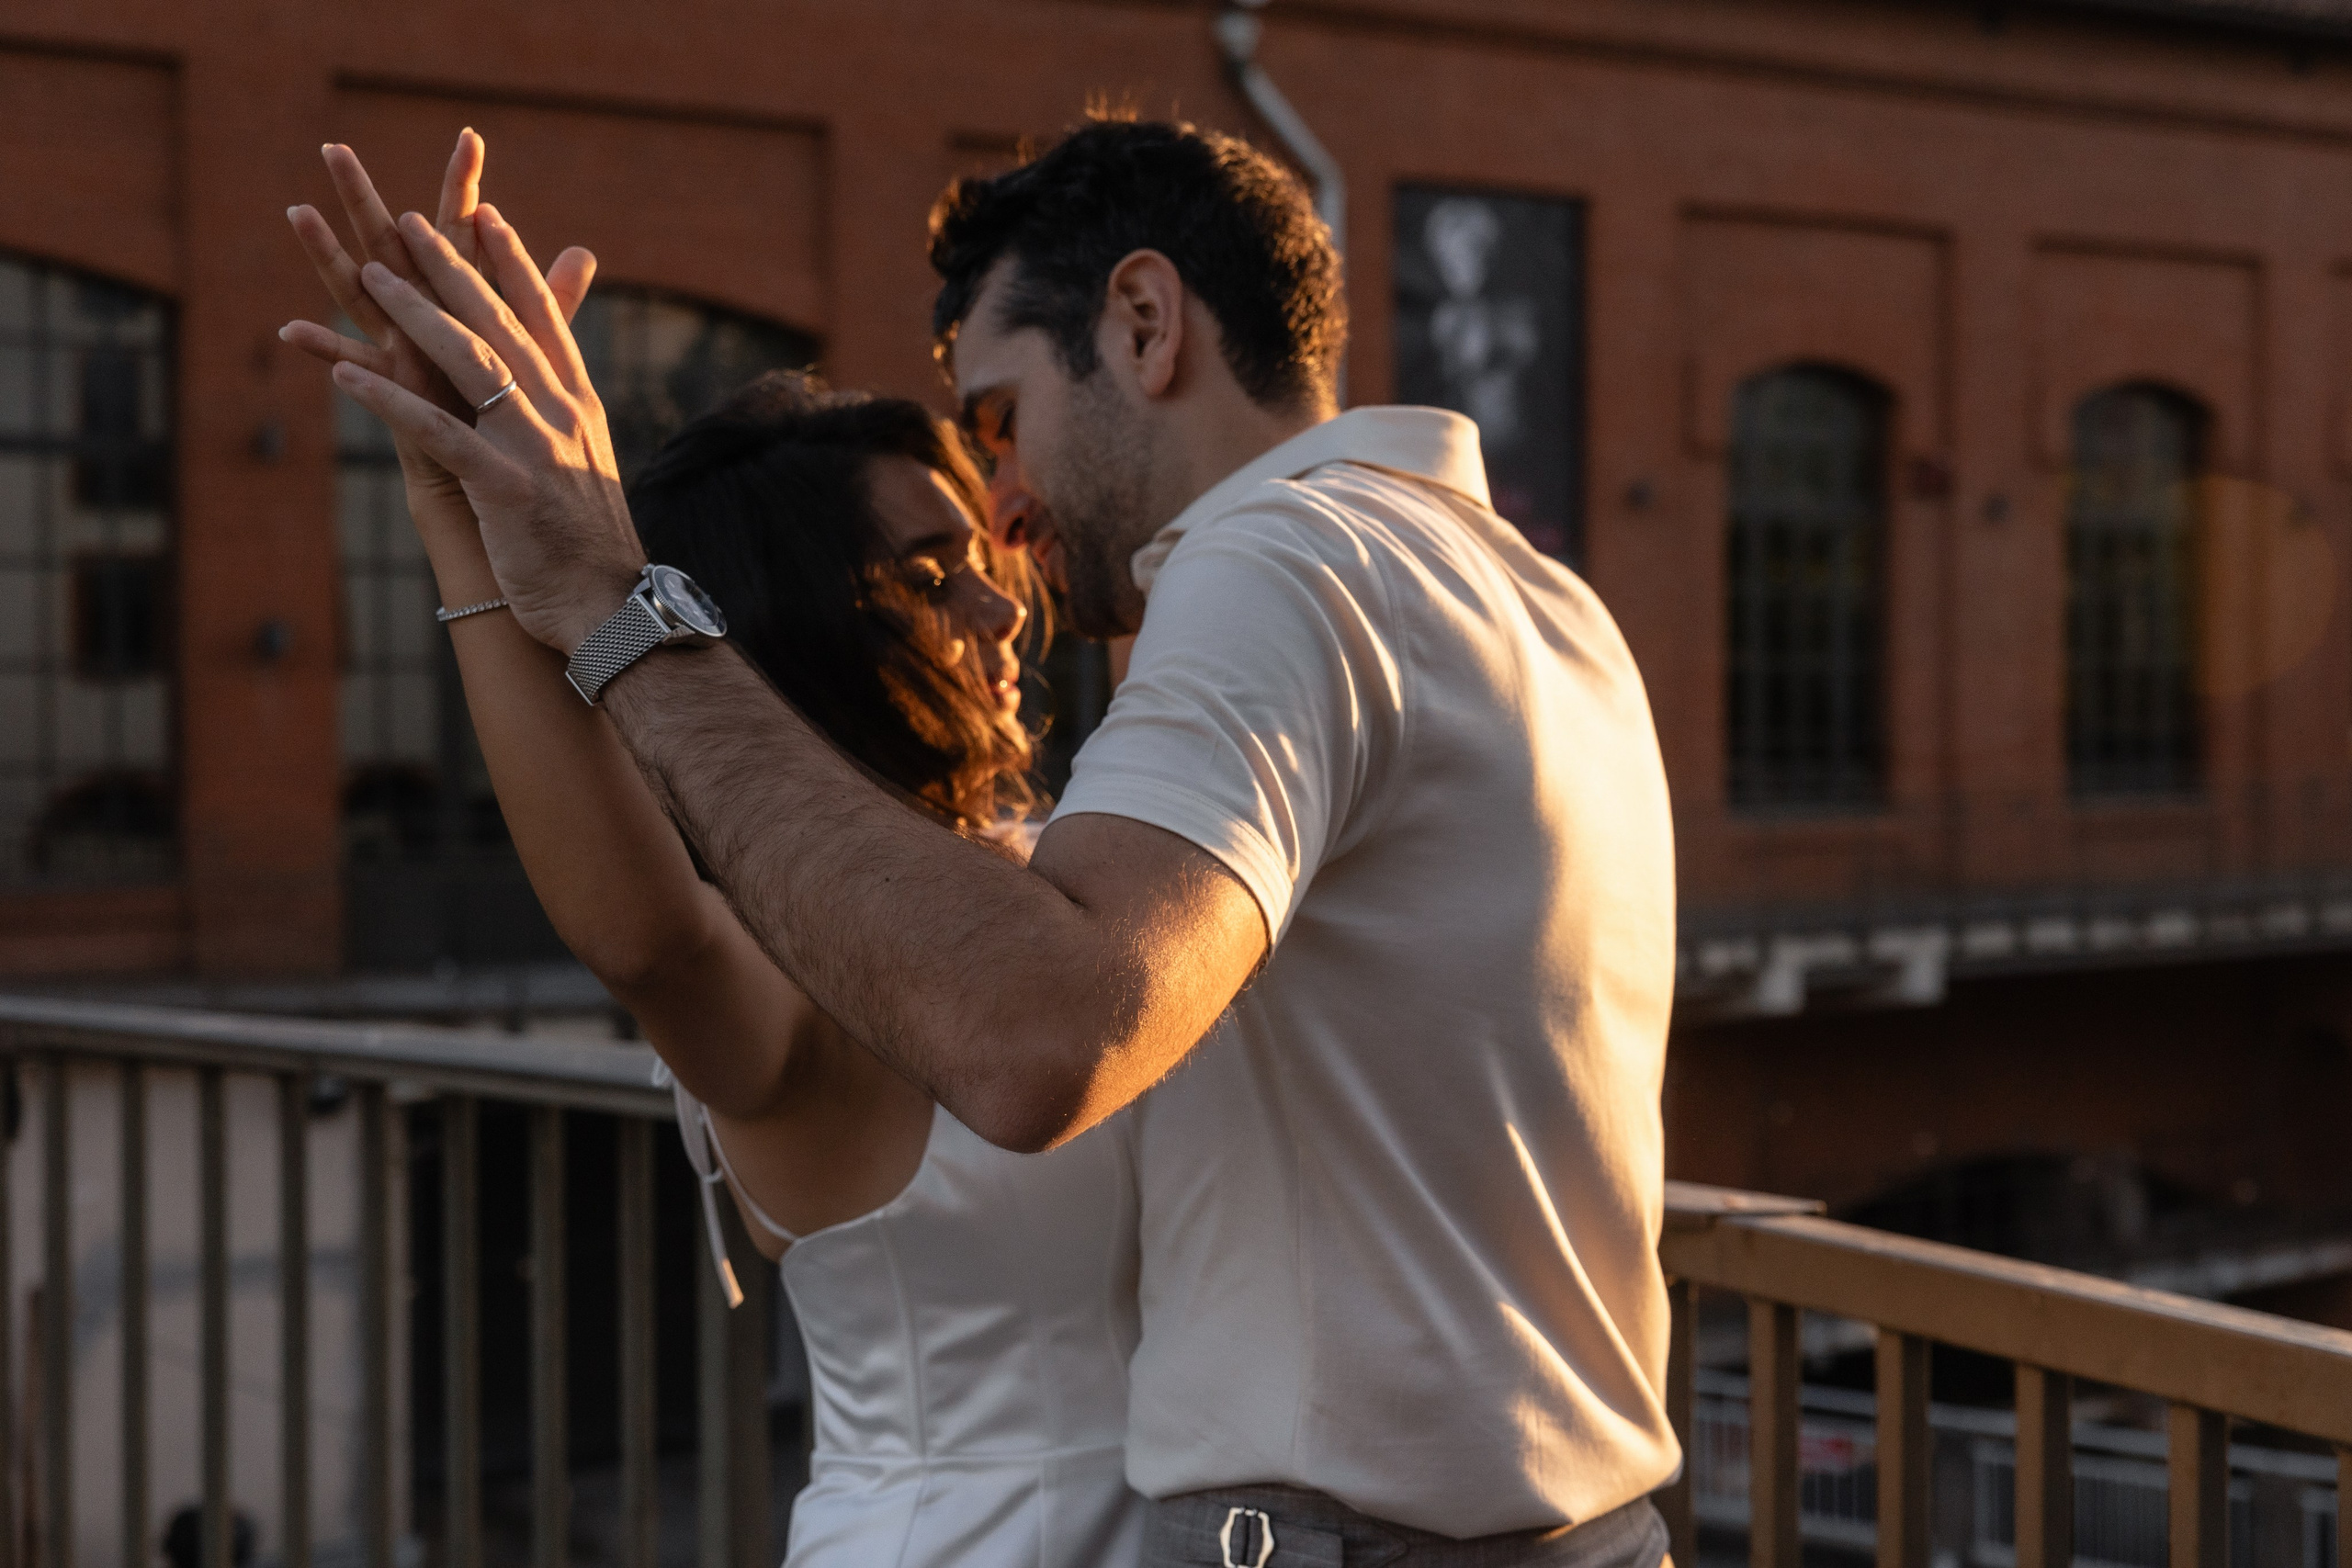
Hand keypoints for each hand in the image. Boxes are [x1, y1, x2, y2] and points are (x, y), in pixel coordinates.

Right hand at [280, 133, 595, 510]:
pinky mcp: (403, 400)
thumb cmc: (515, 429)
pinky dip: (329, 351)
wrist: (503, 503)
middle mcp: (429, 327)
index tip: (470, 134)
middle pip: (397, 251)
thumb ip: (550, 302)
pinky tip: (293, 331)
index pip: (464, 237)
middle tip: (335, 146)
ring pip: (361, 298)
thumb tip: (580, 251)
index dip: (466, 189)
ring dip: (327, 256)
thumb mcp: (540, 357)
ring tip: (297, 209)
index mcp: (467, 309)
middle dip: (369, 199)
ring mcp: (409, 358)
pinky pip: (362, 370)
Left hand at [333, 204, 645, 653]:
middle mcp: (562, 414)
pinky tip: (344, 377)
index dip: (514, 264)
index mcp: (580, 405)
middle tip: (411, 222)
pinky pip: (438, 434)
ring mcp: (536, 448)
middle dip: (455, 267)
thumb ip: (568, 415)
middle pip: (503, 324)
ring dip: (418, 313)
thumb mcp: (588, 464)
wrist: (614, 611)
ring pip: (473, 362)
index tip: (483, 215)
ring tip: (371, 273)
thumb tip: (564, 388)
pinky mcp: (505, 489)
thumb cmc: (592, 545)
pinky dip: (389, 401)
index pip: (546, 318)